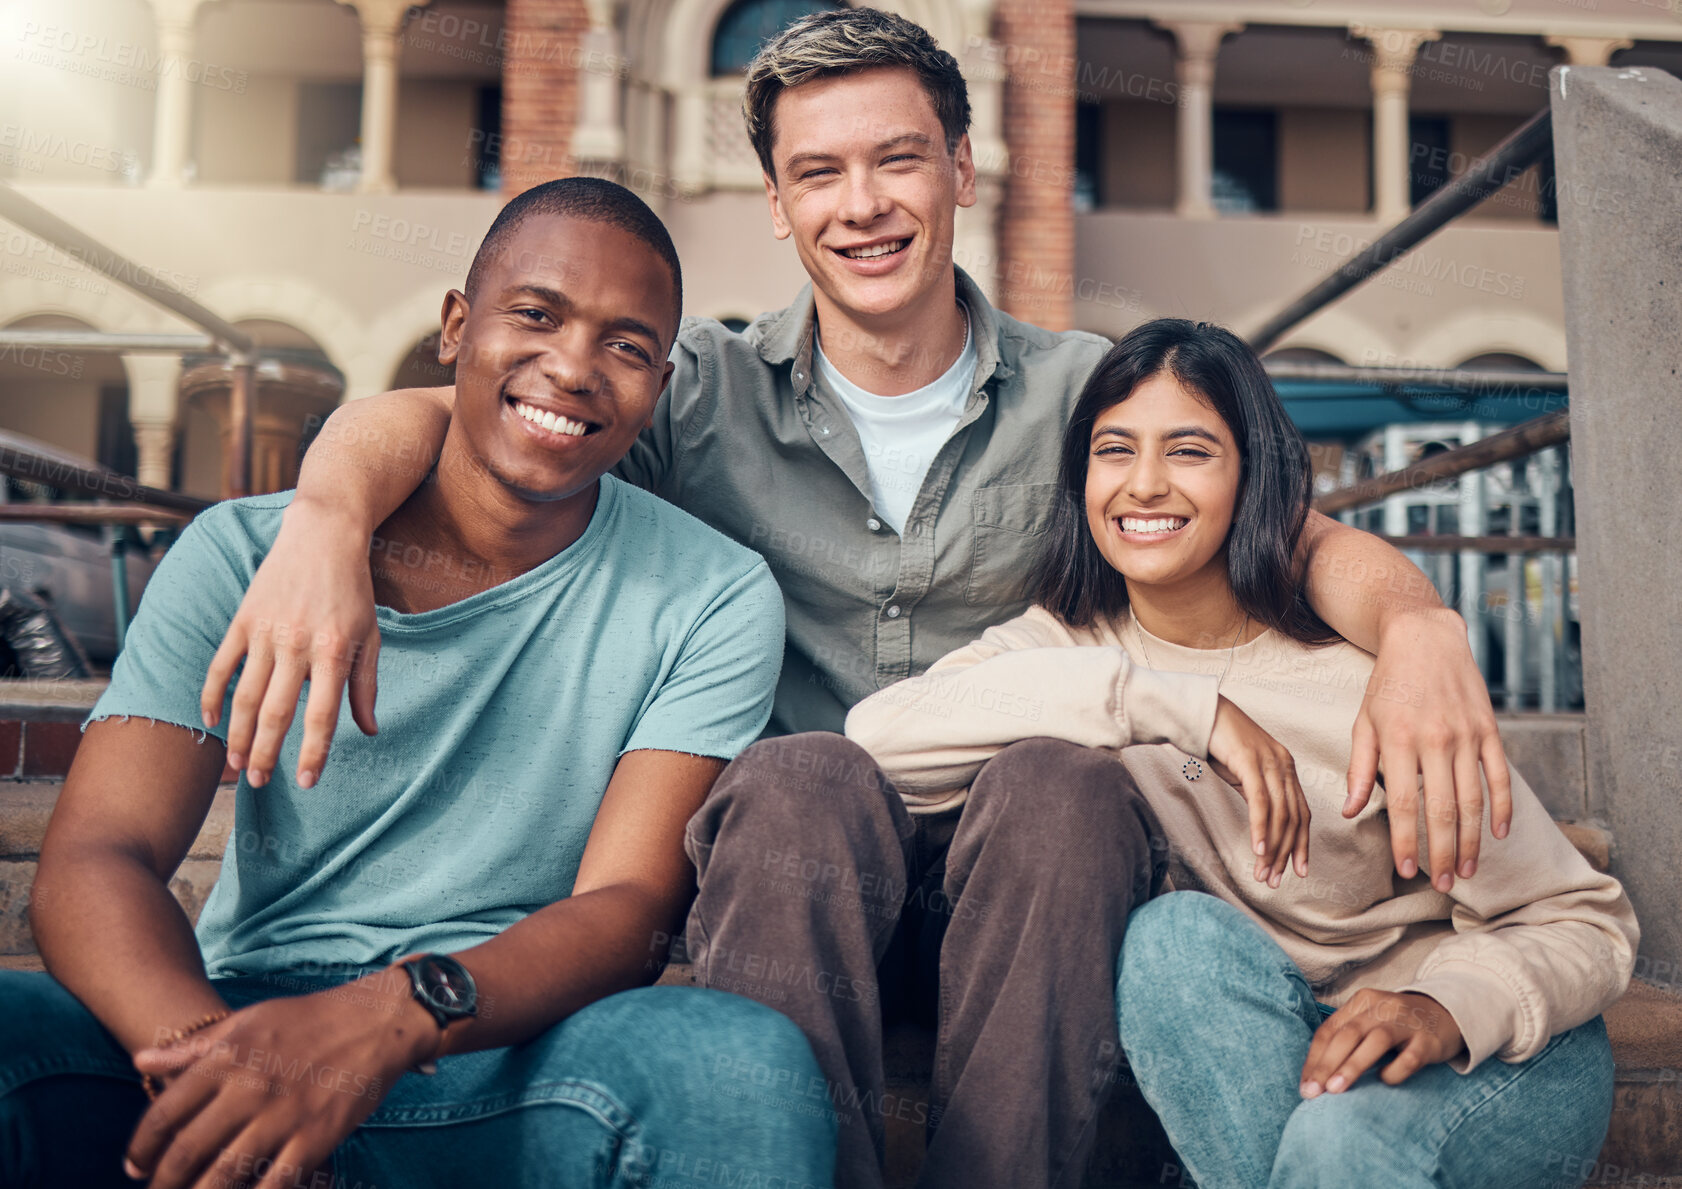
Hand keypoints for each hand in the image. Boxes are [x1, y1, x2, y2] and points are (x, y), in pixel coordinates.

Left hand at [125, 970, 433, 1188]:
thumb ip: (192, 1047)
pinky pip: (274, 1183)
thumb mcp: (246, 1021)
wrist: (376, 1021)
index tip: (135, 1167)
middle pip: (186, 1151)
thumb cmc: (309, 1018)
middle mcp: (248, 1089)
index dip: (140, 1148)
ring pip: (223, 1175)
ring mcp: (283, 1116)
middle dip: (162, 1183)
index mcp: (227, 1058)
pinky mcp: (315, 1137)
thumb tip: (140, 1061)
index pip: (164, 1114)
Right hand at [201, 496, 381, 789]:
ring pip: (245, 696)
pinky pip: (221, 666)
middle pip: (276, 713)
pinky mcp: (242, 620)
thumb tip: (369, 731)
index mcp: (333, 651)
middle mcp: (297, 644)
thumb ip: (365, 685)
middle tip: (259, 784)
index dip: (313, 753)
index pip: (321, 715)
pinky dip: (212, 696)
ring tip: (237, 766)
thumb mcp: (370, 636)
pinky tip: (211, 723)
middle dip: (267, 754)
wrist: (322, 535)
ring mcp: (265, 632)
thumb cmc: (352, 591)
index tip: (305, 782)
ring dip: (239, 735)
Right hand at [1207, 695, 1308, 887]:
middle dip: (1286, 853)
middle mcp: (1283, 764)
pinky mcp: (1249, 762)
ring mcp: (1268, 762)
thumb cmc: (1218, 741)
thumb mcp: (1243, 770)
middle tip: (1274, 880)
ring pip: (1279, 814)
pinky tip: (1257, 849)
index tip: (1298, 870)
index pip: (1301, 812)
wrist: (1199, 712)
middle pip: (1293, 818)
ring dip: (1273, 848)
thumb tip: (1262, 820)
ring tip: (1263, 872)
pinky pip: (1260, 802)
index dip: (1301, 843)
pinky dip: (1261, 829)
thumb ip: (1257, 792)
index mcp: (1285, 767)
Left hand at [1299, 989, 1463, 1096]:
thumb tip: (1316, 1078)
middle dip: (1327, 1064)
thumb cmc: (1397, 1025)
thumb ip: (1347, 1041)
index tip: (1306, 1086)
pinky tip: (1385, 1080)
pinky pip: (1410, 1056)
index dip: (1314, 1059)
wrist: (1447, 1013)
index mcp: (1361, 1002)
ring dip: (1352, 1066)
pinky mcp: (1428, 1039)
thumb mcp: (1370, 1023)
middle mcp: (1381, 1007)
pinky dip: (1394, 1070)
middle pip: (1347, 1034)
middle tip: (1314, 1092)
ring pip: (1374, 1041)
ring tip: (1336, 1090)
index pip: (1330, 1030)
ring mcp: (1406, 1022)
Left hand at [1344, 608, 1512, 891]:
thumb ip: (1360, 768)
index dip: (1407, 842)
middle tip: (1443, 885)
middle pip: (1443, 811)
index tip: (1407, 871)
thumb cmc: (1387, 685)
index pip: (1405, 805)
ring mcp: (1466, 735)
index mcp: (1399, 741)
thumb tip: (1351, 811)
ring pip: (1473, 800)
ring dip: (1471, 840)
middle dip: (1442, 853)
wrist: (1425, 638)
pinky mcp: (1489, 729)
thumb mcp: (1363, 722)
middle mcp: (1435, 740)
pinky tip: (1498, 834)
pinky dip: (1502, 808)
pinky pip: (1500, 776)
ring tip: (1466, 870)